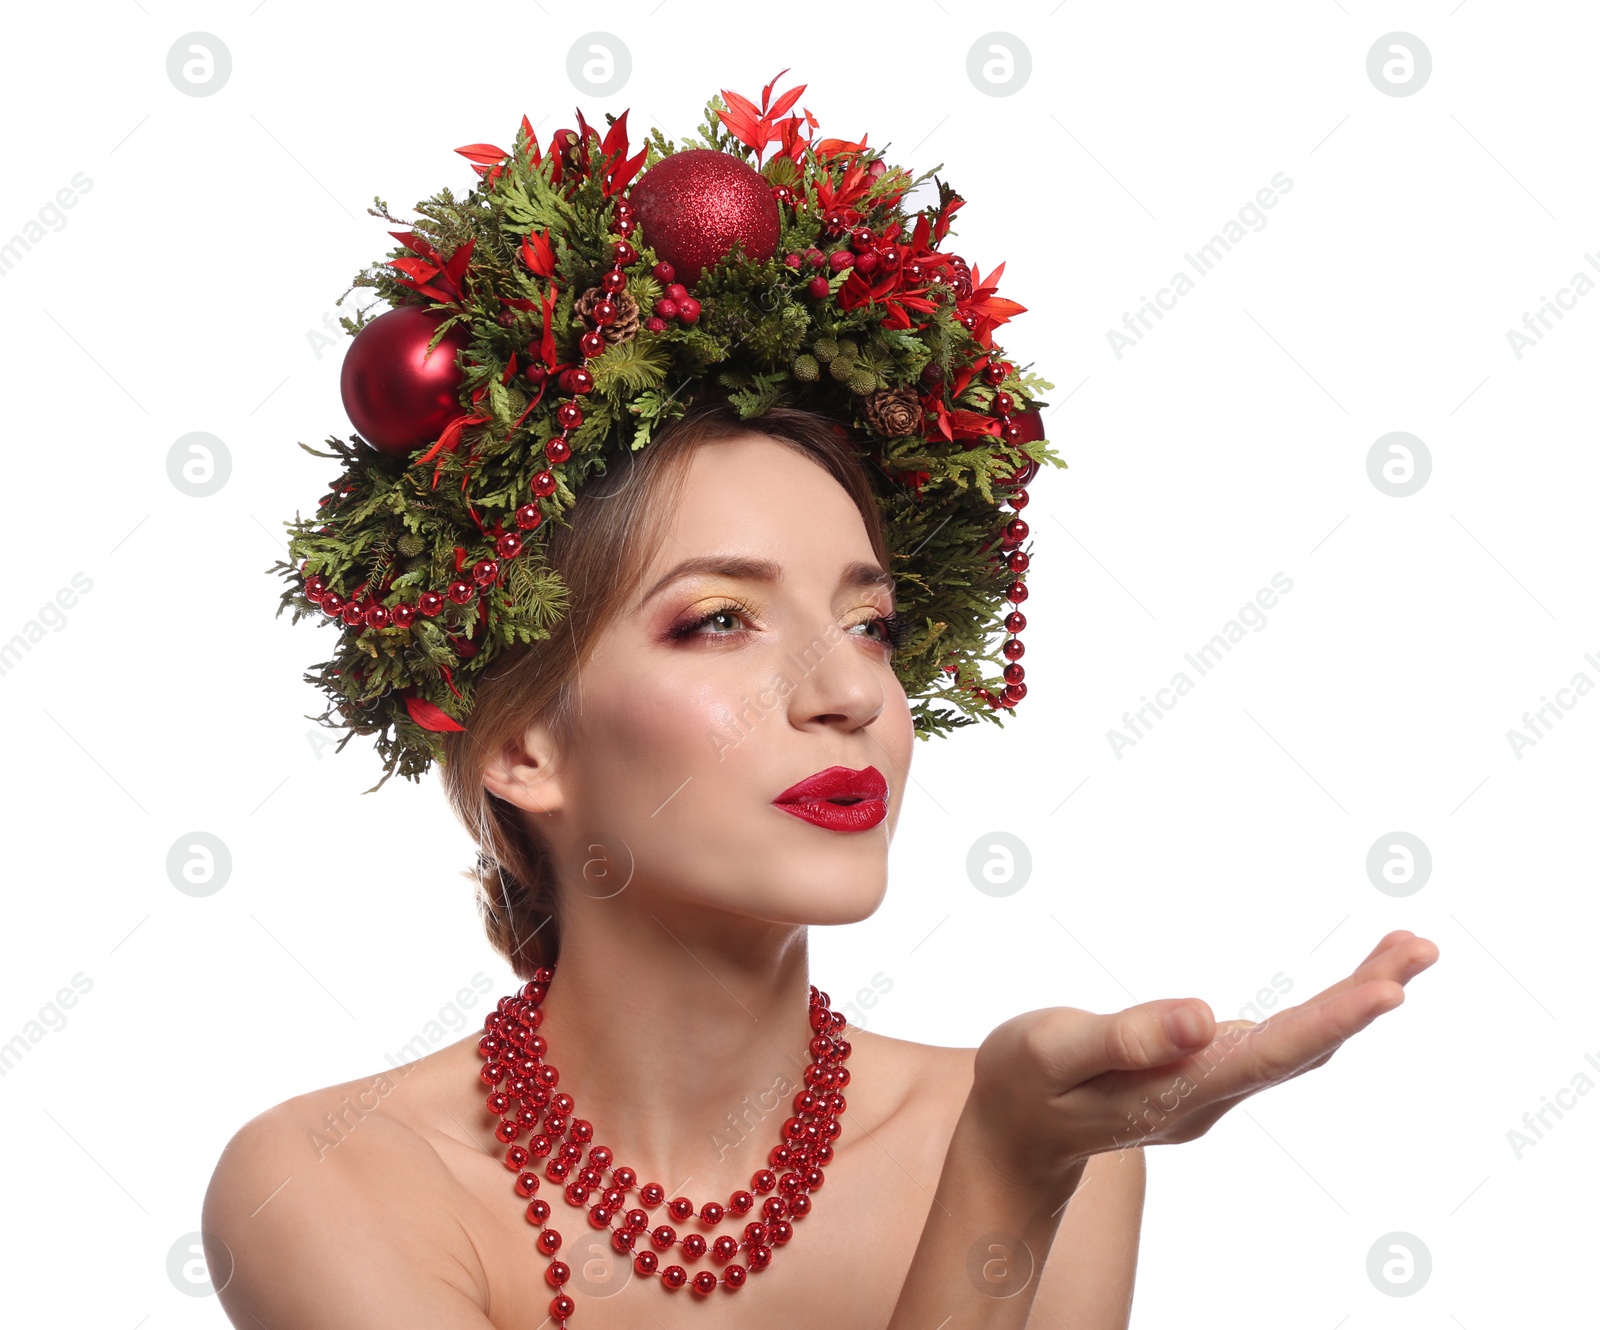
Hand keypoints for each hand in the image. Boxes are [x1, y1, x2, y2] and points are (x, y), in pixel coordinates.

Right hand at [966, 930, 1438, 1186]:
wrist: (1017, 1133)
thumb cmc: (1026, 1083)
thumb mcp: (1053, 1054)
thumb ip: (1126, 1039)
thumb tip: (1205, 1017)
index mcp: (1175, 1093)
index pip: (1266, 1055)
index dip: (1330, 1021)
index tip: (1389, 990)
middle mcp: (1210, 1097)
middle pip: (1302, 1048)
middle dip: (1364, 997)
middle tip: (1421, 947)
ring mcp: (1214, 1088)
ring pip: (1300, 1043)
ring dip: (1356, 998)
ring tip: (1410, 948)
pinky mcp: (1210, 1072)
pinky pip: (1282, 1039)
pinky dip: (1326, 1007)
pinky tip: (1355, 984)